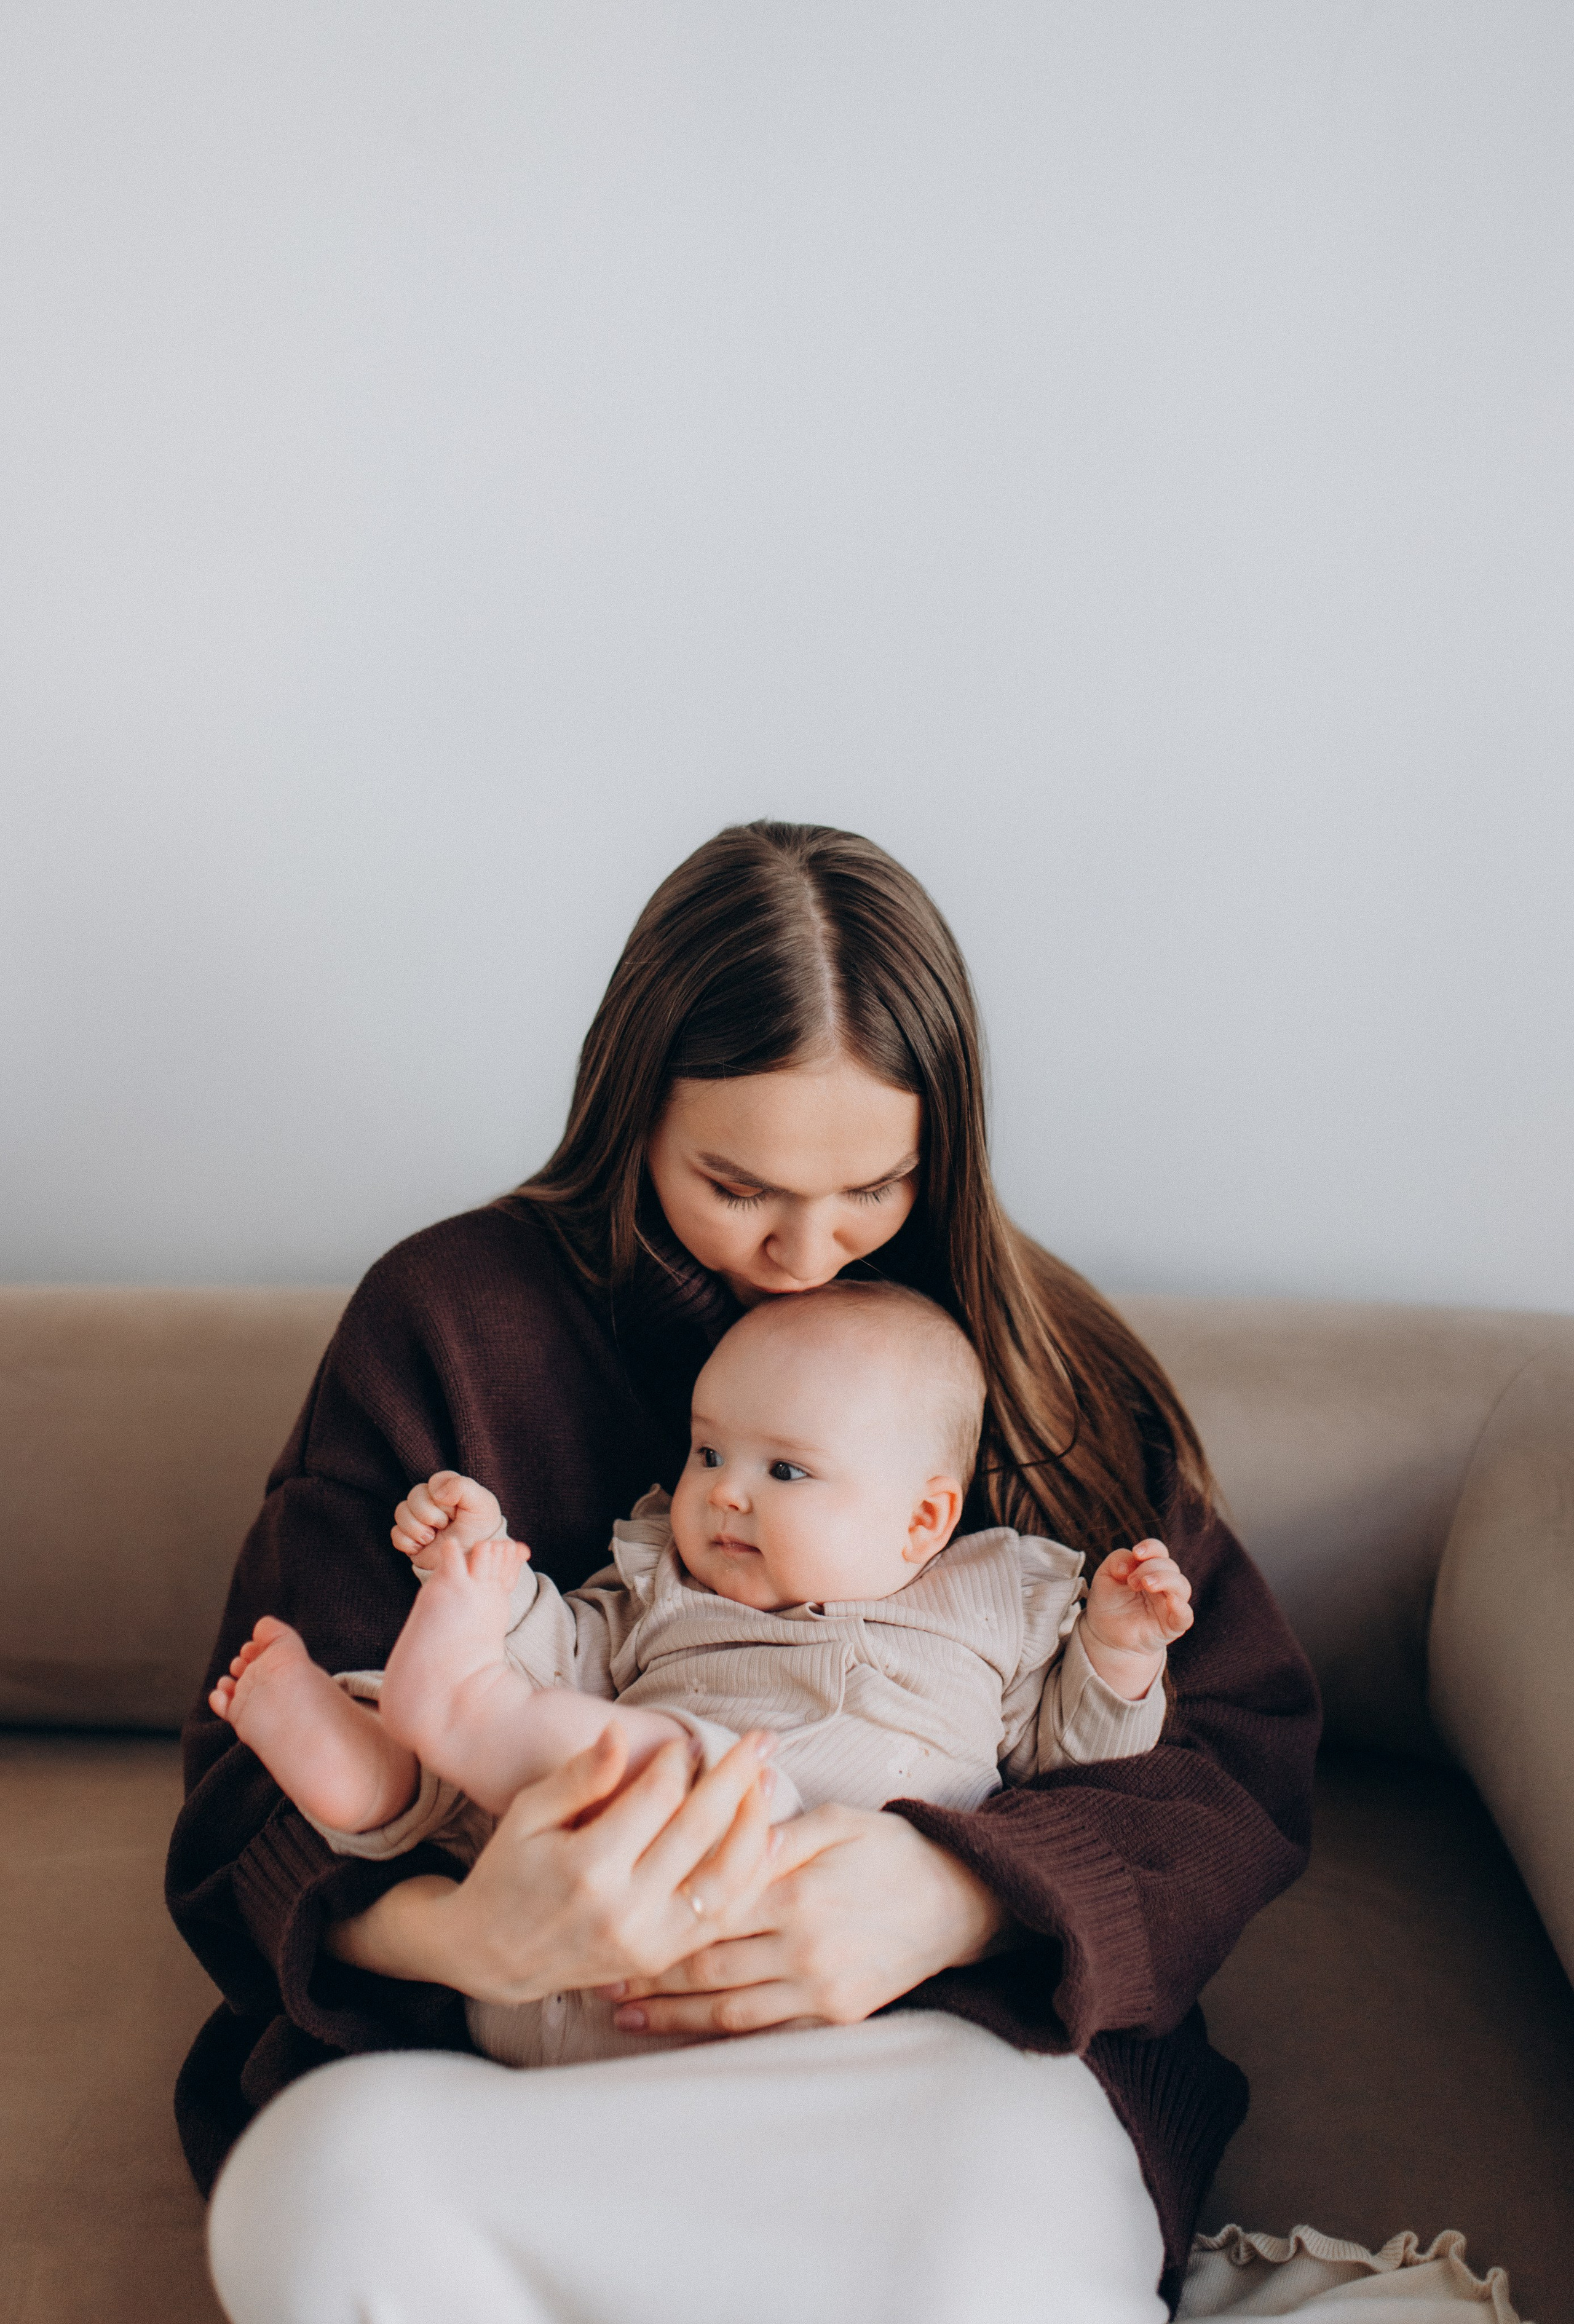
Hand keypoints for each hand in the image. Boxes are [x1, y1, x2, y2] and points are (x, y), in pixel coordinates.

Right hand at [325, 1725, 779, 2004]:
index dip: (679, 1762)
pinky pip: (723, 1917)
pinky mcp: (661, 1959)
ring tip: (769, 1783)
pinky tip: (766, 1840)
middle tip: (761, 1740)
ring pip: (726, 1881)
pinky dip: (751, 1876)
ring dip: (756, 1827)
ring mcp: (648, 1942)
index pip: (656, 1799)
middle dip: (736, 1777)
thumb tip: (618, 1736)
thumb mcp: (528, 1814)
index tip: (686, 1742)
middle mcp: (624, 1911)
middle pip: (699, 1832)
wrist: (491, 1955)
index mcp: (586, 1868)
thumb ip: (577, 1776)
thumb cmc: (508, 1871)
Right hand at [391, 1470, 522, 1564]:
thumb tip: (436, 1493)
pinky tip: (422, 1548)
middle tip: (444, 1526)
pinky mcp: (410, 1537)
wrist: (472, 1562)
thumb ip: (463, 1487)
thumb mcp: (482, 1504)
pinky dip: (407, 1543)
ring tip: (431, 1538)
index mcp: (449, 1488)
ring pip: (400, 1512)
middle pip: (414, 1495)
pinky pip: (395, 1534)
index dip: (443, 1498)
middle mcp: (431, 1501)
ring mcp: (419, 1519)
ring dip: (416, 1528)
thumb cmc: (480, 1530)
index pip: (434, 1482)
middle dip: (428, 1514)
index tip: (455, 1511)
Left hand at [600, 1802, 1007, 2037]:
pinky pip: (768, 2029)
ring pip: (730, 2007)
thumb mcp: (837, 1822)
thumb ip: (776, 1831)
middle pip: (708, 1964)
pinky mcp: (836, 2014)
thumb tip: (723, 1828)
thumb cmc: (891, 1850)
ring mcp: (820, 1987)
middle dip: (650, 1973)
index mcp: (797, 1891)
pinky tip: (686, 2032)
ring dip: (673, 2014)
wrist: (959, 1902)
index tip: (613, 1917)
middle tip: (597, 1975)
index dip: (657, 1915)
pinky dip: (721, 2033)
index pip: (710, 1906)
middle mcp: (804, 1946)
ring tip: (624, 2014)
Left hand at [1080, 1539, 1192, 1695]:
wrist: (1105, 1635)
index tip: (1137, 1553)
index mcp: (1149, 1568)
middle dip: (1150, 1568)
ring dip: (1165, 1580)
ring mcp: (1170, 1604)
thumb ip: (1117, 1561)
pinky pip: (1185, 1616)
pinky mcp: (1172, 1625)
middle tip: (1132, 1582)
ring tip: (1145, 1584)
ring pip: (1182, 1586)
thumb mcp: (1105, 1576)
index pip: (1159, 1551)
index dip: (1151, 1548)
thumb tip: (1131, 1560)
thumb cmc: (1109, 1602)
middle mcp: (1164, 1584)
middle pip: (1170, 1566)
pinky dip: (1181, 1607)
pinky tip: (1172, 1601)